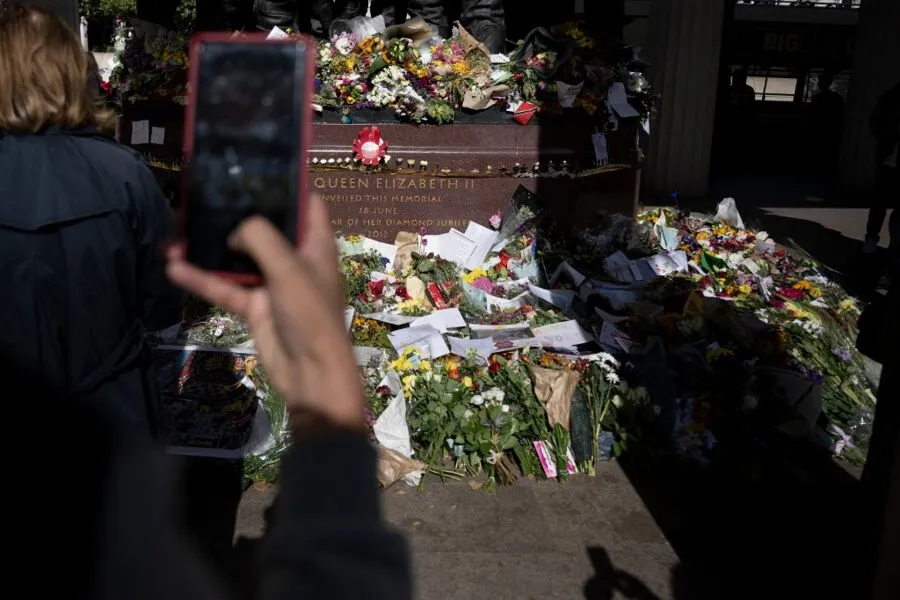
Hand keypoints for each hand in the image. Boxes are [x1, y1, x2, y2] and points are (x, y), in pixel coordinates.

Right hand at [166, 194, 364, 432]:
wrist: (310, 374)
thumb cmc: (310, 314)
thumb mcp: (288, 268)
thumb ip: (260, 237)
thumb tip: (235, 228)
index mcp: (315, 243)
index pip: (306, 203)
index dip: (286, 183)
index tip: (255, 166)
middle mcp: (294, 258)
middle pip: (264, 226)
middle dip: (235, 211)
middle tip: (202, 192)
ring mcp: (272, 282)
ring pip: (237, 256)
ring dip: (209, 245)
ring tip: (177, 227)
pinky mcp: (254, 305)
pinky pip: (224, 286)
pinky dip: (201, 278)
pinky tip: (173, 266)